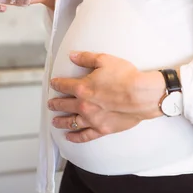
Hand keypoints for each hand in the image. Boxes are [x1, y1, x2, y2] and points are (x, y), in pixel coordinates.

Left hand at [48, 52, 164, 142]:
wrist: (141, 95)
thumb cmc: (125, 76)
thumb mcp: (105, 60)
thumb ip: (86, 58)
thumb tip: (72, 55)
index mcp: (82, 88)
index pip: (64, 85)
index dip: (57, 84)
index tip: (53, 83)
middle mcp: (83, 105)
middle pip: (64, 104)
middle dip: (55, 103)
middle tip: (50, 104)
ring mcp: (92, 119)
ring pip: (71, 122)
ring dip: (61, 121)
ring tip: (55, 121)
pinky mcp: (102, 129)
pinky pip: (84, 136)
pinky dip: (75, 137)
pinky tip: (69, 136)